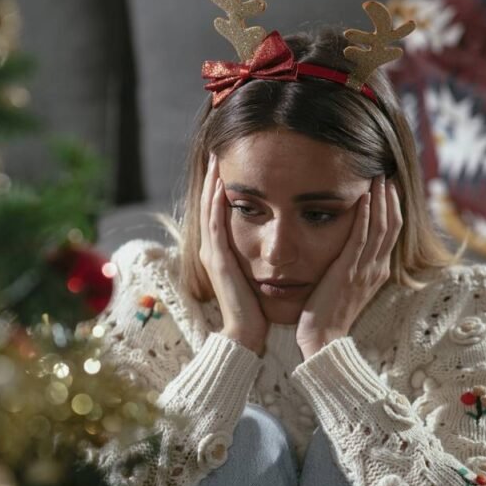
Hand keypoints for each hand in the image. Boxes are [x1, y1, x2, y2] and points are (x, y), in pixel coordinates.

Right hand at [199, 153, 267, 355]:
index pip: (218, 211)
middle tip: (219, 151)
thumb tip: (277, 241)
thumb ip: (260, 256)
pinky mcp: (218, 259)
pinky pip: (215, 224)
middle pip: (209, 204)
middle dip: (213, 178)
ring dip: (212, 183)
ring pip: (209, 209)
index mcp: (222, 252)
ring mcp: (213, 253)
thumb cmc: (255, 309)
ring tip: (217, 159)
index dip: (221, 187)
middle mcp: (213, 249)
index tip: (230, 164)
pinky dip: (216, 203)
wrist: (245, 334)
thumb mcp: (256, 275)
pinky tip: (222, 185)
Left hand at [296, 176, 402, 358]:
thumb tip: (349, 249)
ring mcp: (364, 270)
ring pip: (381, 228)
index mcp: (378, 271)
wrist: (323, 339)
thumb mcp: (347, 286)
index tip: (391, 186)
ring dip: (380, 200)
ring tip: (378, 177)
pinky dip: (364, 217)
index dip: (394, 207)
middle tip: (388, 173)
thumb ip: (352, 266)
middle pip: (393, 225)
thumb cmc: (328, 314)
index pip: (393, 232)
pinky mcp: (348, 272)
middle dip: (391, 198)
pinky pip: (360, 239)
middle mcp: (376, 268)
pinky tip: (363, 198)